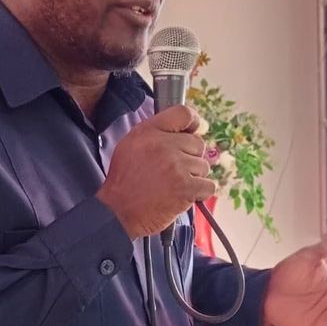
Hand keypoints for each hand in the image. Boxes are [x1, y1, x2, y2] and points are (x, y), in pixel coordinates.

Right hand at [97, 105, 215, 238]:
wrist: (118, 212)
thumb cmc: (124, 180)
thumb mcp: (130, 145)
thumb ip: (155, 133)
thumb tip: (184, 130)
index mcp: (148, 132)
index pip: (183, 113)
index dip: (192, 122)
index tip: (192, 130)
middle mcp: (164, 145)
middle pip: (198, 143)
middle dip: (190, 157)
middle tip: (173, 170)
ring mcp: (177, 166)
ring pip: (203, 166)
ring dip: (193, 177)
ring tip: (173, 185)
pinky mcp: (185, 187)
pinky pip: (208, 185)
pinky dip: (199, 192)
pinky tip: (183, 195)